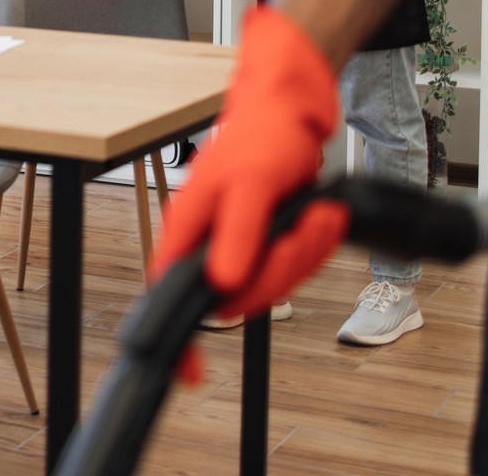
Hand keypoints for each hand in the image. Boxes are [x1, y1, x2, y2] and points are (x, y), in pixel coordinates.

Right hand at [151, 5, 347, 320]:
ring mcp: (237, 243)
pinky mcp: (264, 241)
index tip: (192, 373)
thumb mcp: (251, 185)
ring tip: (317, 214)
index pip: (168, 295)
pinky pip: (290, 265)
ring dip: (303, 251)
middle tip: (303, 229)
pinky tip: (319, 216)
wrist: (290, 113)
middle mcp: (207, 241)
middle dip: (281, 269)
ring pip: (272, 282)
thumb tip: (221, 283)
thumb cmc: (261, 137)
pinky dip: (311, 244)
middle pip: (238, 296)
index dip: (179, 340)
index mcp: (188, 229)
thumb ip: (236, 235)